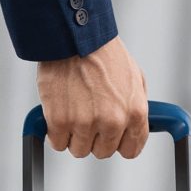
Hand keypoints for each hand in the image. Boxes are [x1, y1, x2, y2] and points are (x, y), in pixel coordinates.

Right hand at [36, 37, 148, 158]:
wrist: (74, 38)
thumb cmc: (103, 55)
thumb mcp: (134, 78)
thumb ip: (135, 107)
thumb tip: (134, 127)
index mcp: (134, 112)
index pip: (131, 150)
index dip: (119, 144)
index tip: (111, 138)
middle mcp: (112, 121)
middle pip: (103, 152)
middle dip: (95, 138)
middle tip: (88, 117)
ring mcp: (85, 123)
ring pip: (79, 150)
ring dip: (74, 136)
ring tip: (73, 112)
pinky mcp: (60, 122)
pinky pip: (57, 144)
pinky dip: (55, 133)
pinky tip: (58, 114)